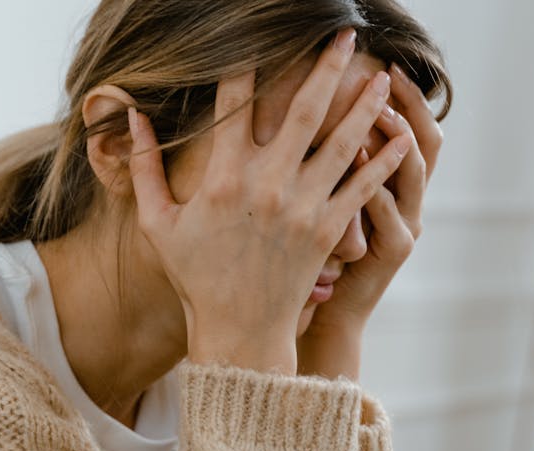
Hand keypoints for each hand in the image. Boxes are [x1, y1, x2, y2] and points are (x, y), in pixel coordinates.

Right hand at [128, 30, 411, 374]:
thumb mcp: (158, 223)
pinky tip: (401, 137)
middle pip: (304, 108)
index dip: (247, 62)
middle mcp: (268, 184)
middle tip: (345, 34)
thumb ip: (143, 168)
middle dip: (327, 66)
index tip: (259, 35)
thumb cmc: (196, 277)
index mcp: (223, 177)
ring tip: (383, 75)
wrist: (238, 331)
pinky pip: (363, 187)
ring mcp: (303, 206)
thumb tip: (132, 117)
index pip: (236, 102)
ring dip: (365, 104)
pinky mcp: (329, 230)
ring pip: (343, 141)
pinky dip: (385, 161)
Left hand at [298, 63, 443, 380]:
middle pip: (426, 143)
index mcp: (399, 188)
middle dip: (410, 106)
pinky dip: (373, 182)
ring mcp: (406, 227)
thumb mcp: (332, 203)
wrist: (327, 316)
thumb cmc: (320, 257)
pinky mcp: (392, 250)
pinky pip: (387, 210)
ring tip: (378, 108)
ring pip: (413, 173)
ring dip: (396, 138)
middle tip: (388, 76)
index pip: (416, 131)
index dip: (409, 99)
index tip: (388, 65)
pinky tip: (353, 156)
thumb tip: (318, 109)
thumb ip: (335, 163)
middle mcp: (412, 204)